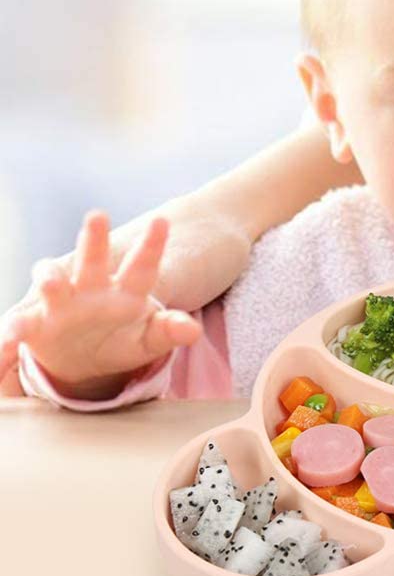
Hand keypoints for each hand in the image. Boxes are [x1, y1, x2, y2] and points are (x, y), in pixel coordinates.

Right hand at [0, 212, 201, 398]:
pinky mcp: (36, 324)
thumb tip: (193, 330)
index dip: (153, 245)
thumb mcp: (149, 340)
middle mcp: (92, 287)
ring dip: (51, 278)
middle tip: (99, 216)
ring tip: (51, 281)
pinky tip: (12, 340)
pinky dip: (14, 329)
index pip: (143, 265)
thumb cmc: (123, 340)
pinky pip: (21, 323)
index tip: (163, 221)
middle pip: (94, 259)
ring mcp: (62, 303)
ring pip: (54, 282)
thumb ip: (169, 331)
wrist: (84, 359)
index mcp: (126, 290)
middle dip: (95, 239)